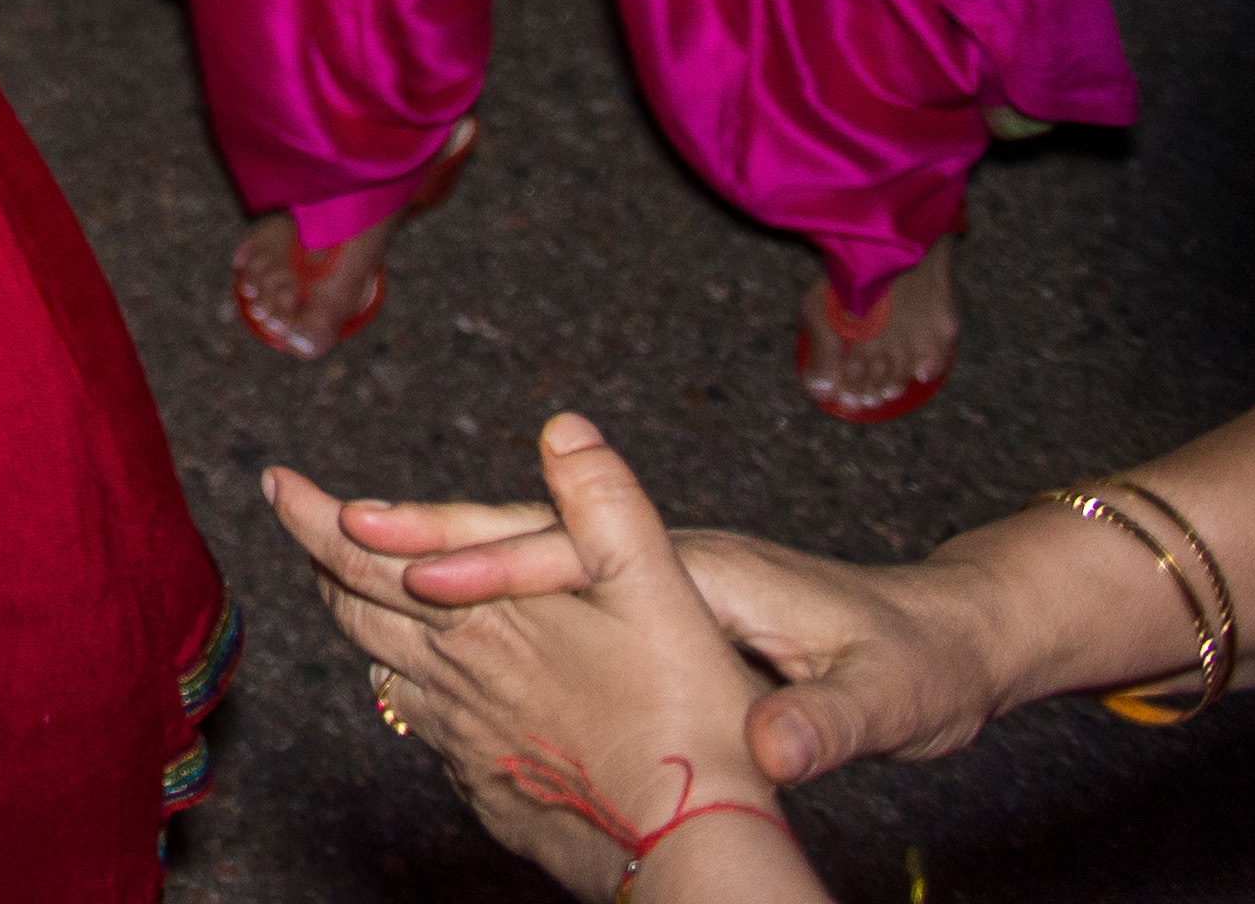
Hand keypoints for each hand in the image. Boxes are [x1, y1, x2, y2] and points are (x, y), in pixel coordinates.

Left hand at [268, 419, 819, 900]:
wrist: (689, 850)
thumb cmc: (681, 721)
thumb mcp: (658, 590)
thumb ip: (607, 503)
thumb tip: (565, 428)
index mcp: (479, 616)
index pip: (357, 553)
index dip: (309, 513)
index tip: (276, 481)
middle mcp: (452, 677)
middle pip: (352, 611)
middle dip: (323, 561)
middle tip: (308, 527)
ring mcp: (461, 738)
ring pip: (382, 671)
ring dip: (363, 626)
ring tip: (360, 597)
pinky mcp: (481, 785)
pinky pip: (424, 728)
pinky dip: (411, 693)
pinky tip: (432, 689)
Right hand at [358, 495, 1033, 790]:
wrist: (950, 645)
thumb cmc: (916, 665)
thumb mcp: (885, 696)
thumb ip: (828, 723)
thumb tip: (779, 754)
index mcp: (697, 571)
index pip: (566, 555)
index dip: (483, 564)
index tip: (404, 572)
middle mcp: (656, 568)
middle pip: (508, 535)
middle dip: (405, 528)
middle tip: (304, 501)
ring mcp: (640, 592)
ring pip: (503, 565)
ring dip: (413, 559)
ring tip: (323, 547)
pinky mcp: (638, 627)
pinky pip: (522, 612)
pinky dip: (451, 608)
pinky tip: (409, 625)